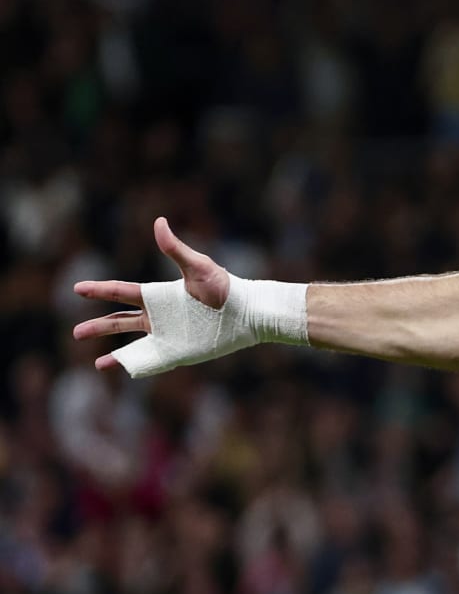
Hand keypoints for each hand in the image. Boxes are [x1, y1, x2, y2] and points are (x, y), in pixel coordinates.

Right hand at [72, 218, 231, 371]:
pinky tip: (123, 372)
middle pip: (120, 322)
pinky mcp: (179, 352)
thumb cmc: (225, 288)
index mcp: (158, 296)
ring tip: (95, 362)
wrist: (248, 313)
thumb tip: (159, 222)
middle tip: (76, 332)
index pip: (121, 292)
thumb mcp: (198, 268)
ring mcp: (167, 336)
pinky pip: (152, 361)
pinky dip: (135, 366)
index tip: (77, 288)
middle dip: (98, 327)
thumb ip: (175, 249)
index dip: (99, 290)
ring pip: (132, 346)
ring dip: (113, 353)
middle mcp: (159, 317)